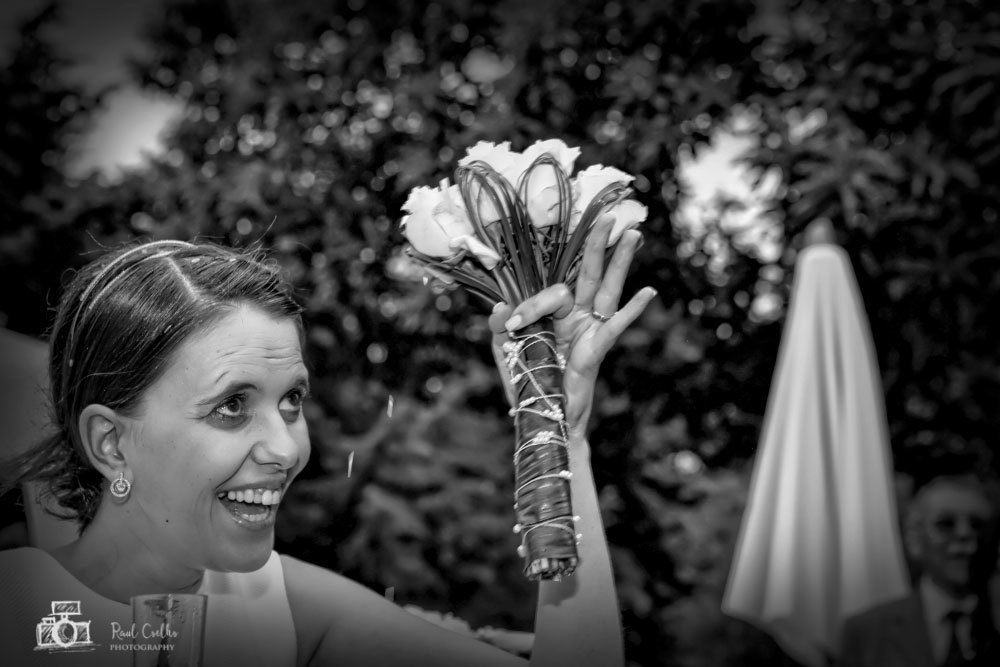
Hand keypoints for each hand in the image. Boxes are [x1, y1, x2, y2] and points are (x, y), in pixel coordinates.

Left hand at [488, 214, 656, 437]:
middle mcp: (575, 317)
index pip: (549, 291)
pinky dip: (633, 309)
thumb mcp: (504, 351)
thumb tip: (500, 303)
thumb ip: (498, 326)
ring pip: (606, 289)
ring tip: (632, 234)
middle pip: (587, 273)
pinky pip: (616, 325)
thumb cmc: (527, 383)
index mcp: (553, 313)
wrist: (543, 419)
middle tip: (606, 215)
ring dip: (619, 262)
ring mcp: (589, 331)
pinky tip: (649, 291)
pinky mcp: (598, 350)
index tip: (510, 327)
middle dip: (595, 244)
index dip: (531, 305)